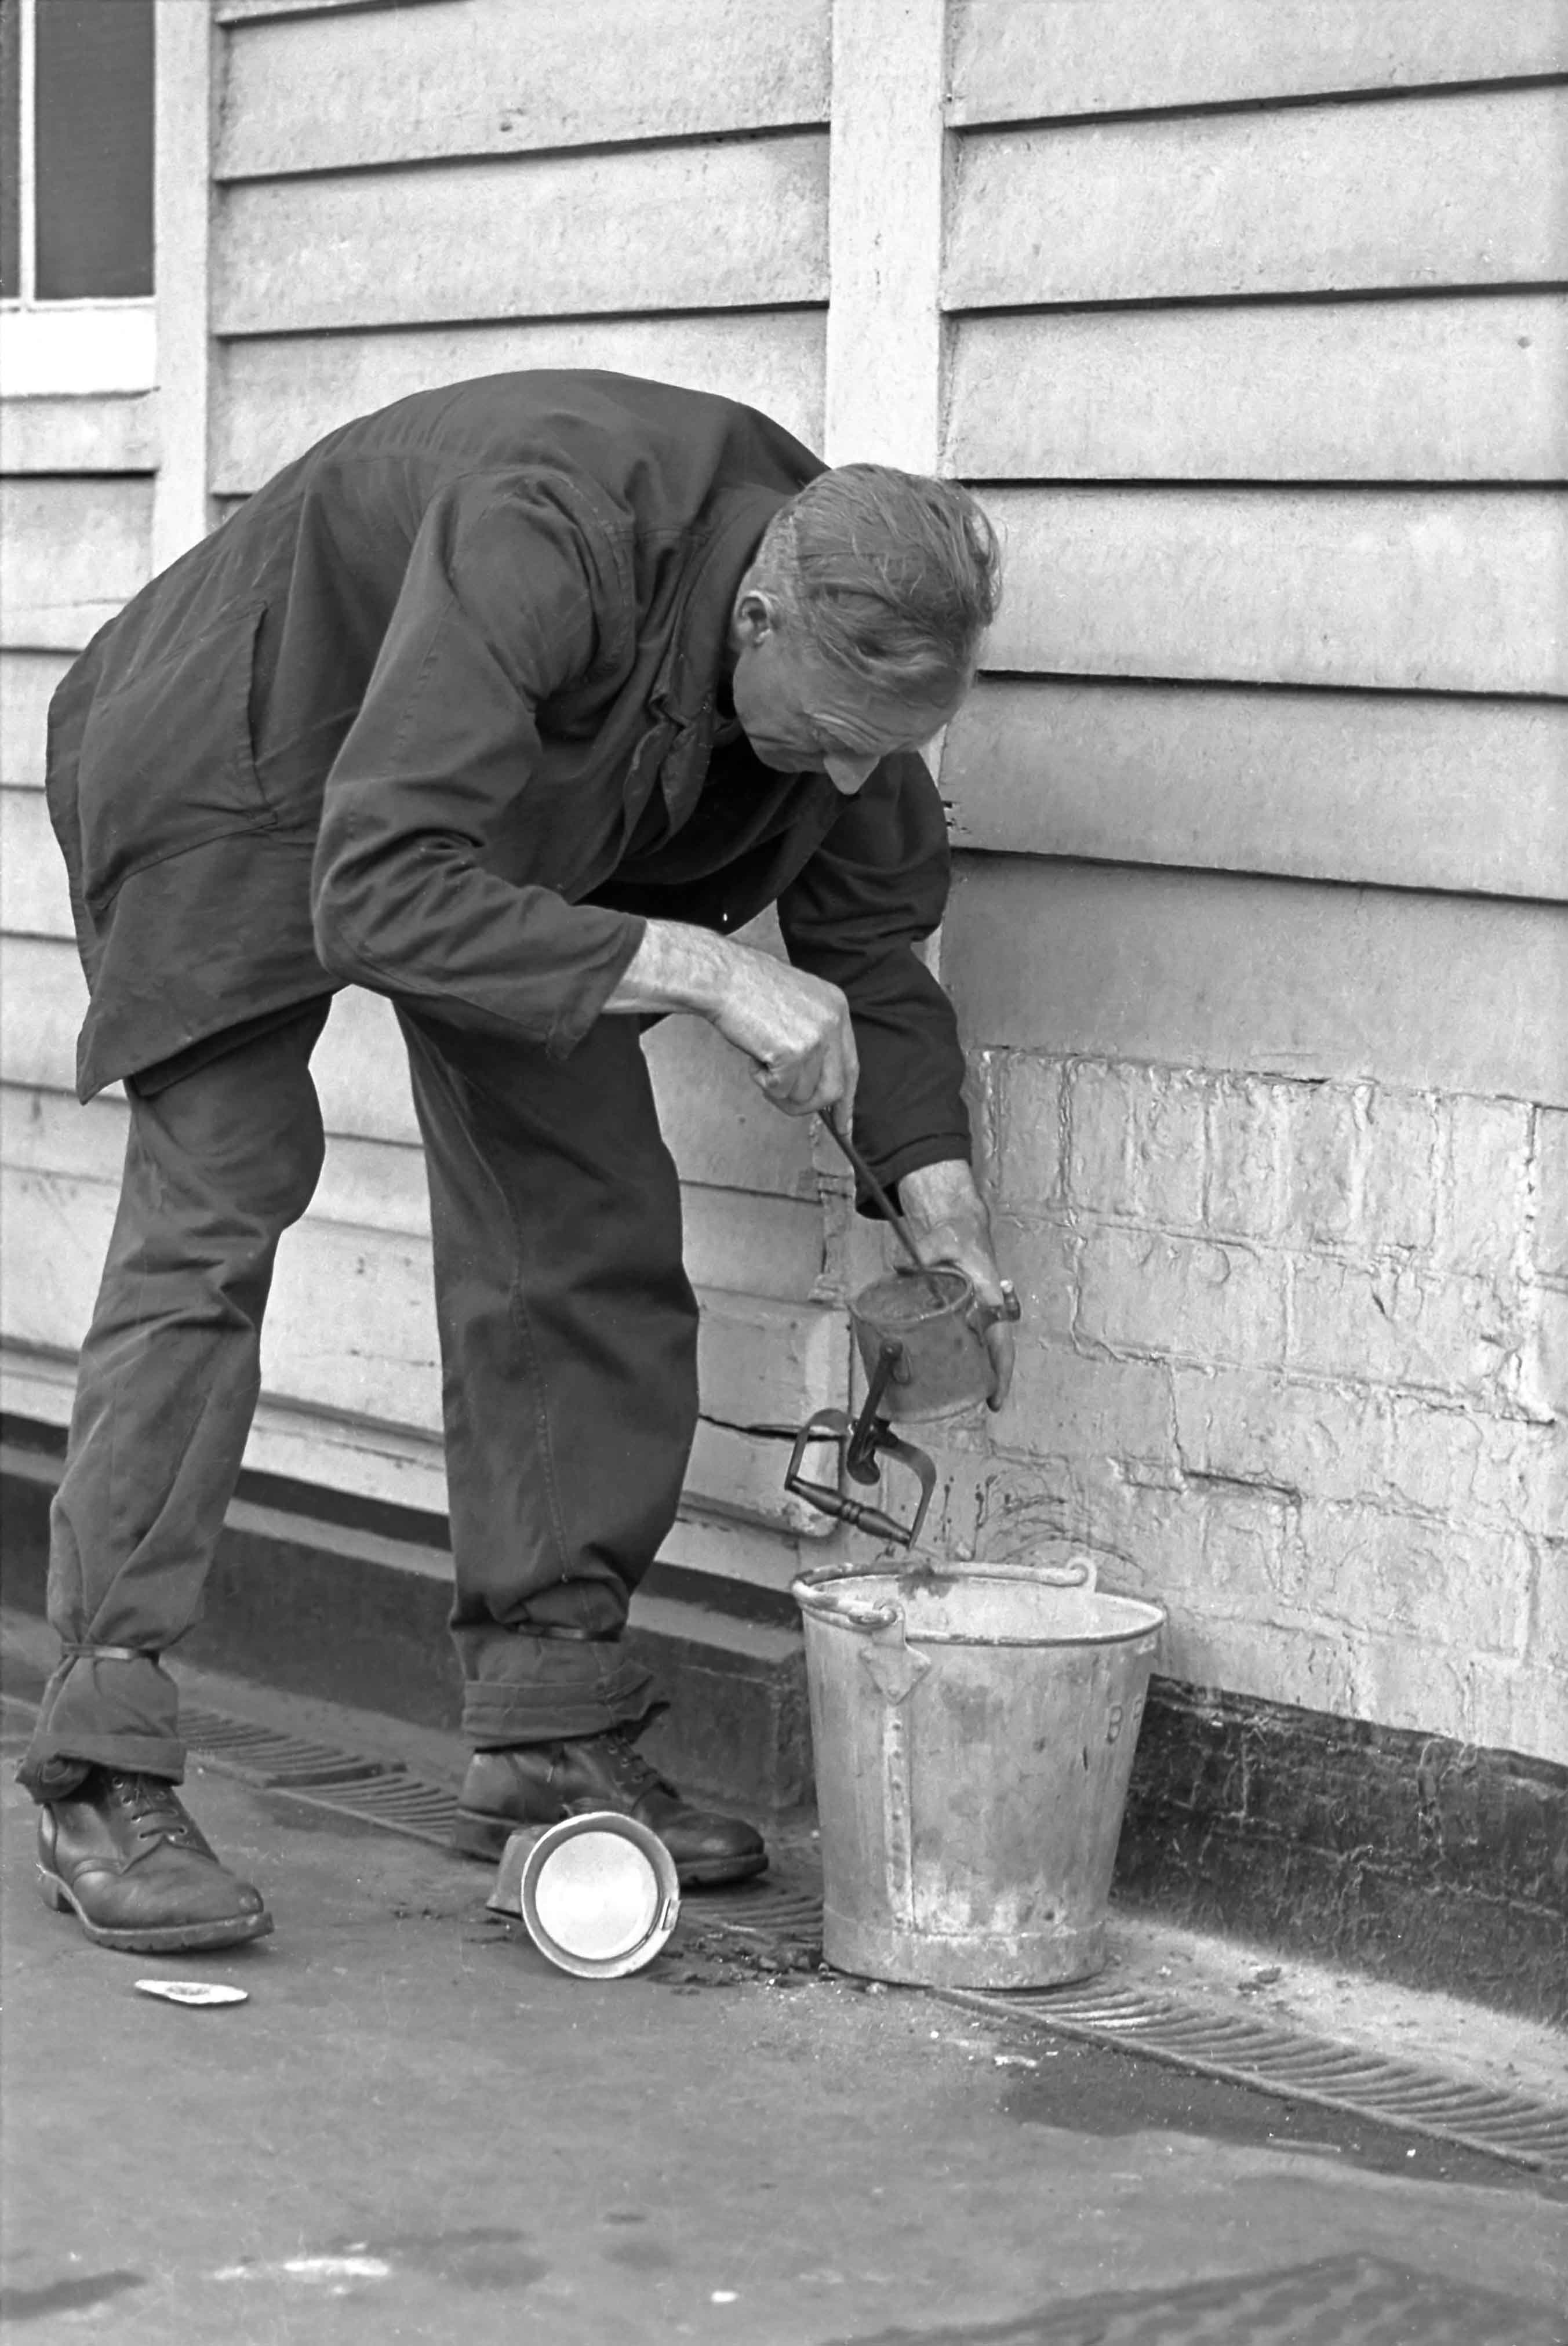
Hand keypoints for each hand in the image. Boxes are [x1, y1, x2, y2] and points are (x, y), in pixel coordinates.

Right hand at [604, 921, 857, 1122]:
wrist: (721, 976)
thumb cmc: (747, 988)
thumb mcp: (796, 1007)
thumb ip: (813, 1039)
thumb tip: (814, 1083)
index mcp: (837, 1008)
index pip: (851, 1066)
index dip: (846, 1100)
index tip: (843, 1123)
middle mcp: (833, 1022)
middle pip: (834, 1089)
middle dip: (808, 1105)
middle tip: (783, 1100)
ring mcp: (815, 1037)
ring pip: (805, 1094)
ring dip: (778, 1088)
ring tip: (761, 1061)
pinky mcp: (793, 1052)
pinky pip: (781, 1089)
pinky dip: (763, 1082)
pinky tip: (754, 1058)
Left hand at [897, 1159, 1015, 1410]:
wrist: (957, 1226)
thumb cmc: (958, 1235)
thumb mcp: (944, 1239)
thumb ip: (926, 1251)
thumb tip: (900, 1264)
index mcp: (990, 1299)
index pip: (1001, 1342)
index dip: (1000, 1372)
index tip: (995, 1400)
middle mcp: (984, 1312)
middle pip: (989, 1355)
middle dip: (985, 1382)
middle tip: (971, 1406)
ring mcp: (970, 1314)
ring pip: (971, 1350)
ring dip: (966, 1373)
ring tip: (947, 1398)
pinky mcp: (954, 1313)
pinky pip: (952, 1339)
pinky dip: (945, 1356)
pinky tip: (930, 1370)